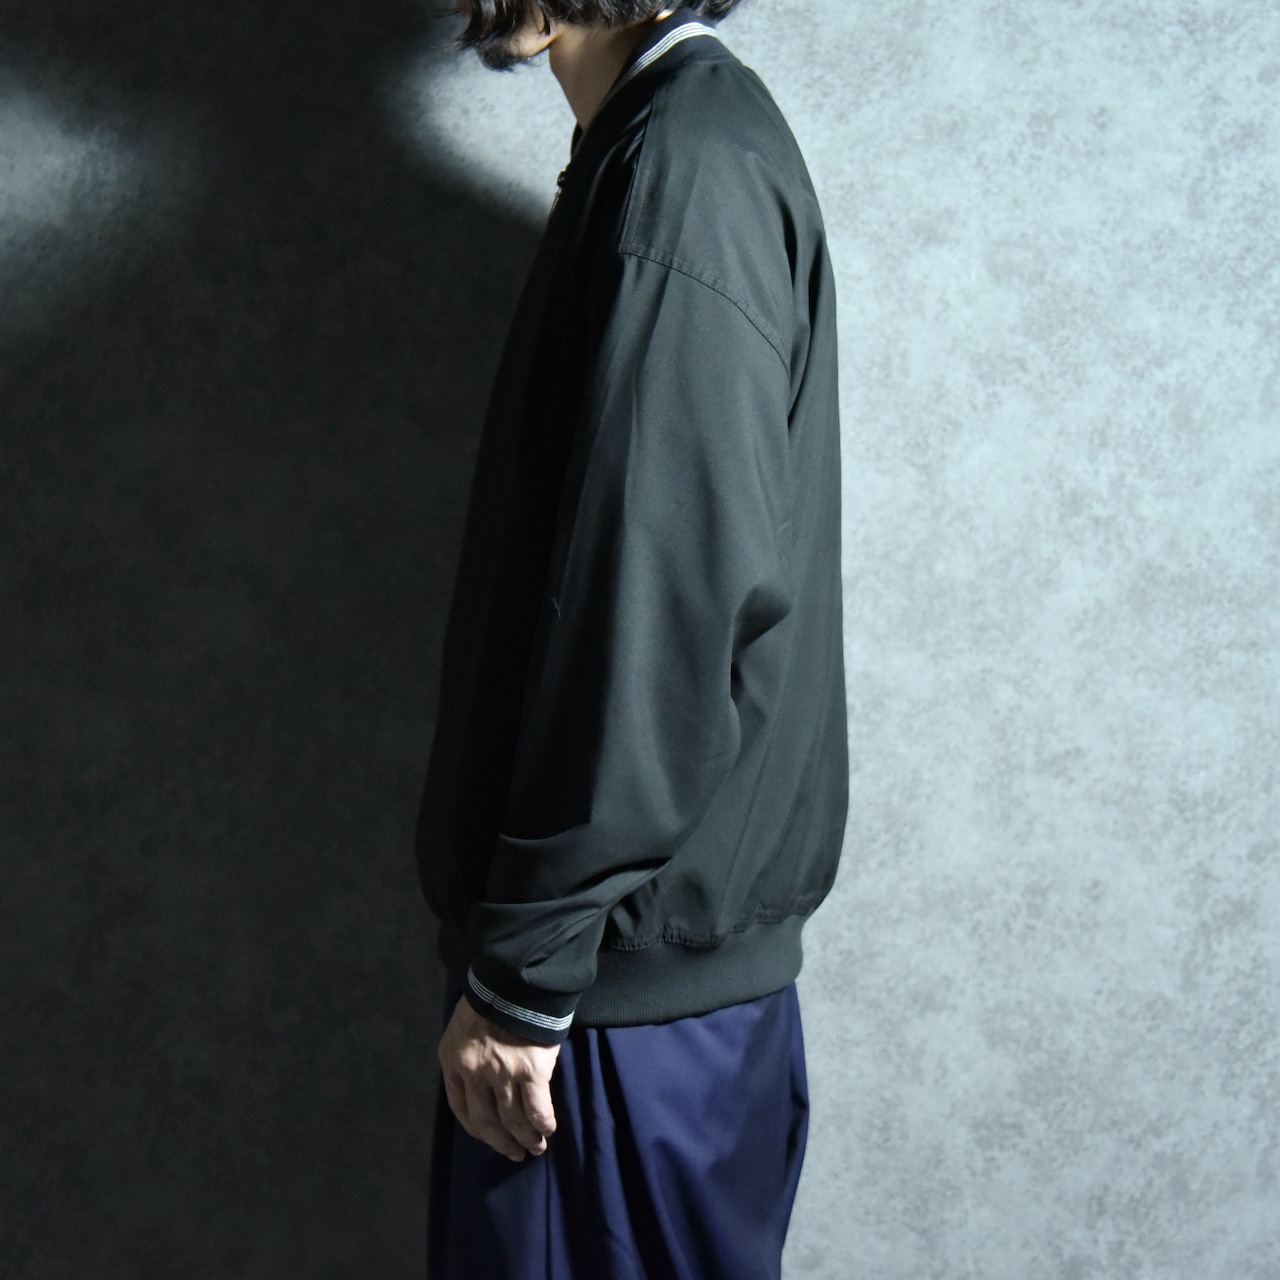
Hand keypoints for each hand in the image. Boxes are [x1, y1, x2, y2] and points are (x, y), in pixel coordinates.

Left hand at [437, 993, 561, 1161]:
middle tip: (515, 1154)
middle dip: (502, 1143)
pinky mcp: (532, 1071)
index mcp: (452, 1060)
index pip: (460, 1108)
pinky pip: (538, 1109)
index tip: (489, 1138)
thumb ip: (468, 1056)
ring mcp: (503, 1073)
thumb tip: (483, 1086)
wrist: (516, 976)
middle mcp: (474, 1073)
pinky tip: (548, 1130)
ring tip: (536, 1148)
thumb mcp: (463, 1026)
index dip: (477, 1129)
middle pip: (487, 1121)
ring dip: (526, 1138)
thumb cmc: (490, 997)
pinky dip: (543, 1124)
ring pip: (513, 1120)